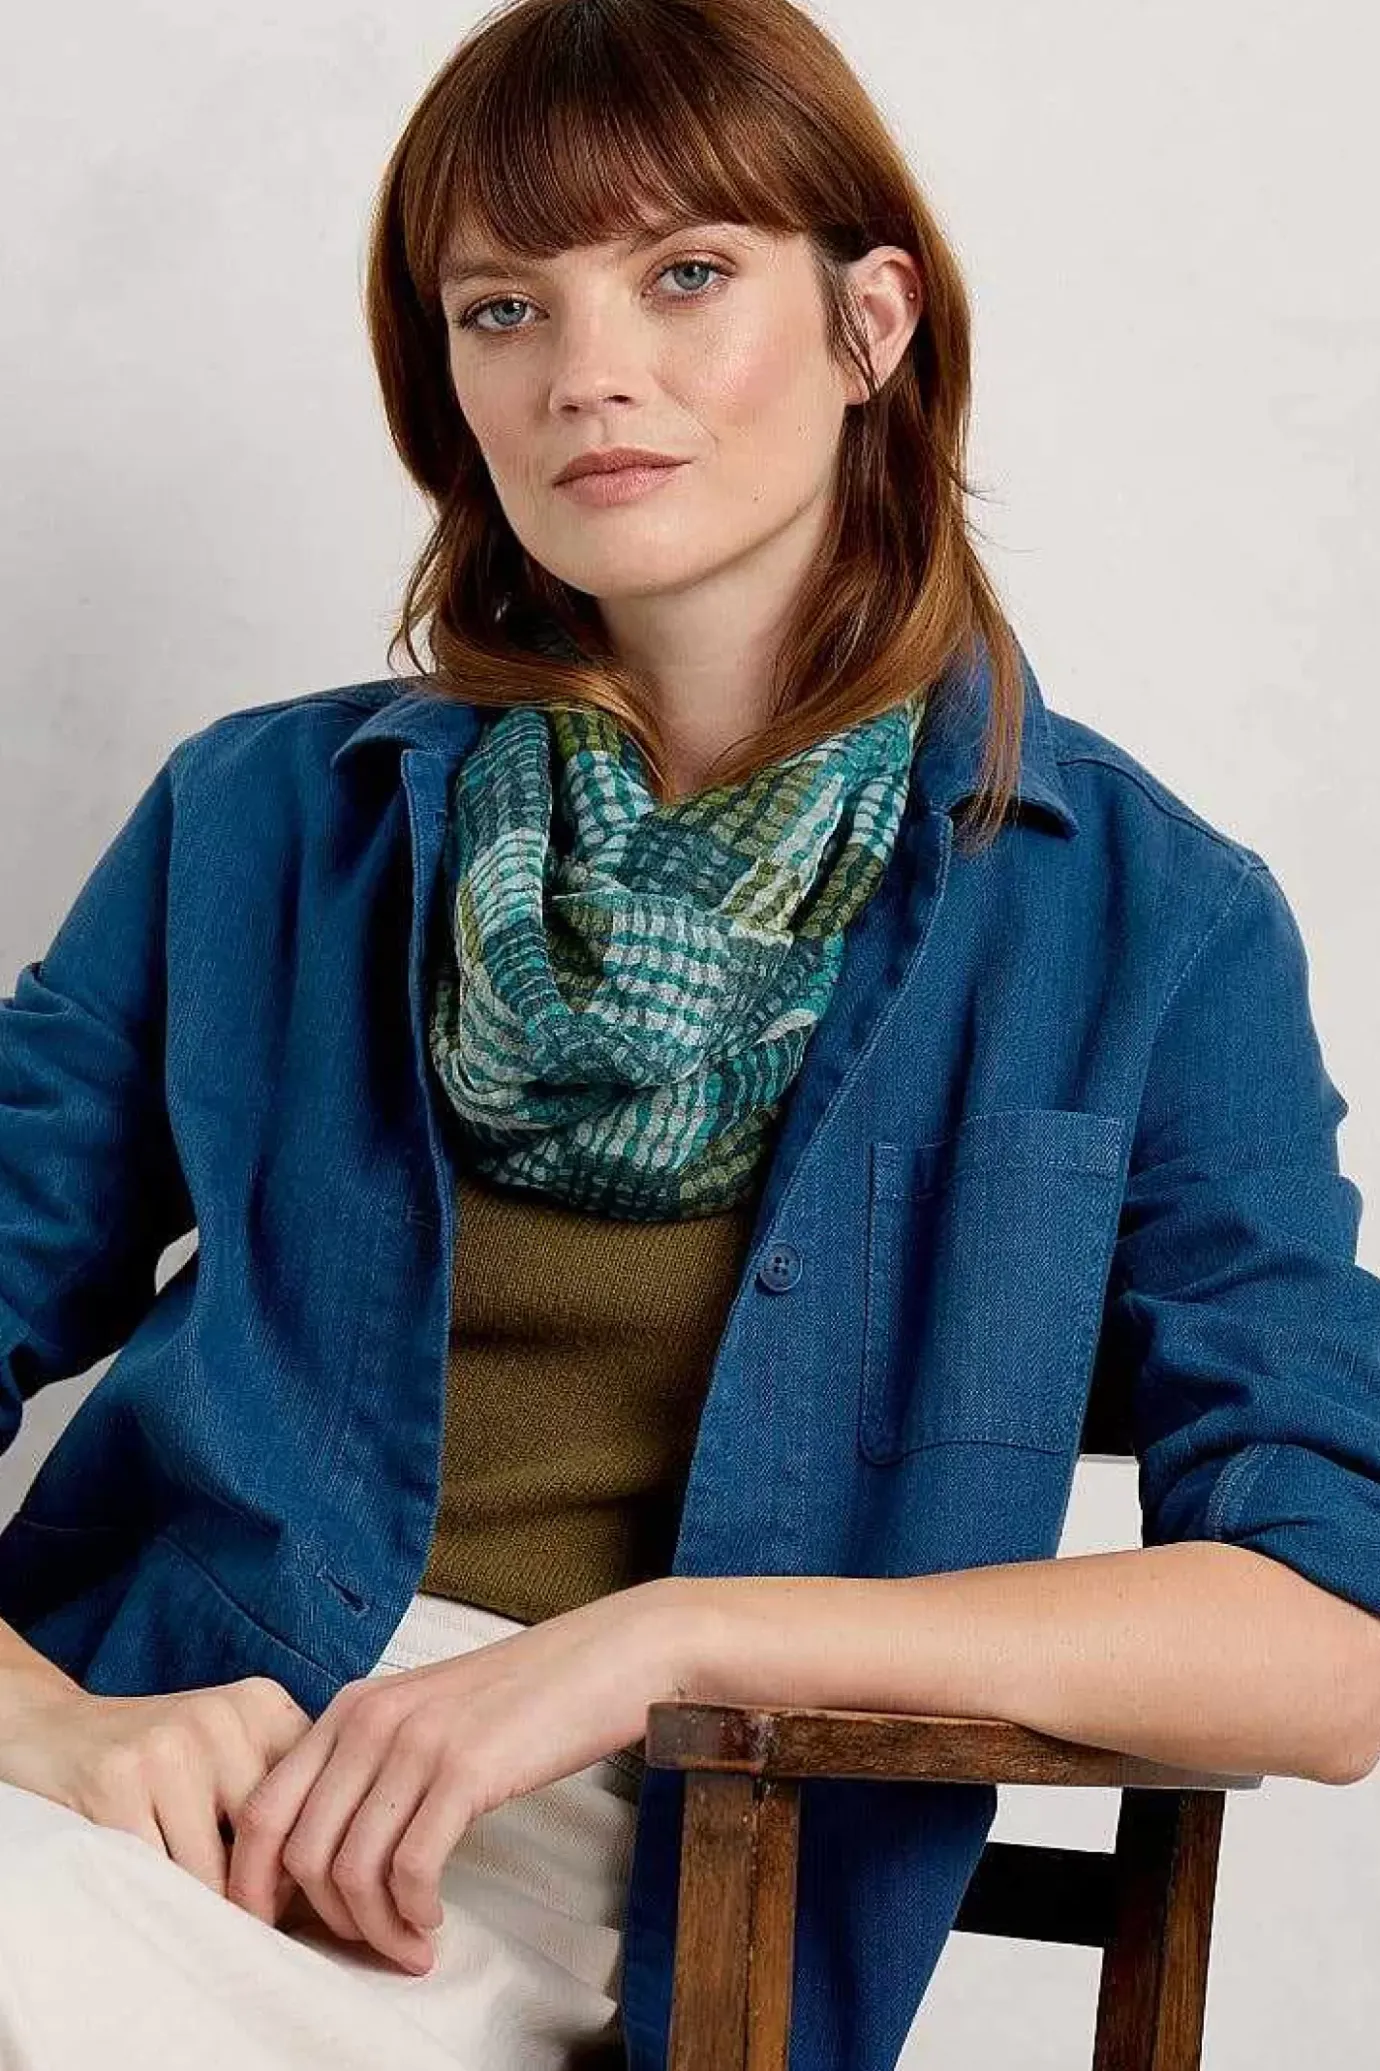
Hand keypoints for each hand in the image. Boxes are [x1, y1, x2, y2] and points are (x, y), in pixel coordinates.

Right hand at [0, 1672, 313, 1921]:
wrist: (55, 1730)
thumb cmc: (158, 1759)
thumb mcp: (230, 1750)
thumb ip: (279, 1794)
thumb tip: (322, 1888)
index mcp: (262, 1704)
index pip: (313, 1799)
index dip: (301, 1859)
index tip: (287, 1894)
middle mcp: (223, 1715)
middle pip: (268, 1840)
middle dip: (257, 1894)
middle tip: (240, 1913)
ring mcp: (168, 1745)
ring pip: (214, 1871)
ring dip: (205, 1906)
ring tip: (194, 1898)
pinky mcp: (116, 1780)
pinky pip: (158, 1875)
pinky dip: (158, 1895)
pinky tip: (150, 1880)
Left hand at [225, 1578, 697, 1973]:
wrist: (608, 1655)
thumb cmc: (522, 1697)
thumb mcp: (425, 1716)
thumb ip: (370, 1766)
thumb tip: (322, 1859)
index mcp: (351, 1706)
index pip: (263, 1809)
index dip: (254, 1882)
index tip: (280, 1929)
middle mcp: (370, 1719)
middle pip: (298, 1852)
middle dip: (325, 1920)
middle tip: (370, 1947)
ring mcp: (416, 1742)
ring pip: (350, 1871)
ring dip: (376, 1930)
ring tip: (411, 1944)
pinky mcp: (465, 1769)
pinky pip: (409, 1871)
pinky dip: (414, 1914)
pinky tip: (435, 1919)